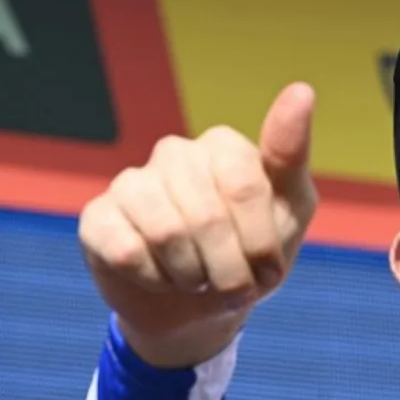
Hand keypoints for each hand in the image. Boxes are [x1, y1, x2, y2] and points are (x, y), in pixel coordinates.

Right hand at [78, 83, 317, 365]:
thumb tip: (301, 89)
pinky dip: (155, 281)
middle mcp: (174, 154)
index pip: (244, 186)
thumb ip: (291, 153)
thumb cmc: (251, 255)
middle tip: (234, 287)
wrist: (201, 309)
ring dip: (192, 275)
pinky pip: (127, 251)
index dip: (259, 242)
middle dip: (229, 269)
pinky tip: (161, 279)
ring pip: (166, 233)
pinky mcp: (97, 218)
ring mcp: (131, 183)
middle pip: (207, 216)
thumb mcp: (289, 209)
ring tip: (198, 280)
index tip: (268, 270)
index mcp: (223, 146)